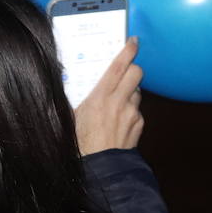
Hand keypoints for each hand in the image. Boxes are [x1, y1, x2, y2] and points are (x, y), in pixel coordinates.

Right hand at [74, 37, 143, 155]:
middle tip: (125, 68)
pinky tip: (119, 120)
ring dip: (130, 91)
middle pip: (136, 73)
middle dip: (133, 67)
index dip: (128, 50)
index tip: (132, 41)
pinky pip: (137, 110)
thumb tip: (76, 83)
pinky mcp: (139, 126)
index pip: (119, 66)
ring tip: (117, 100)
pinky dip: (131, 110)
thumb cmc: (80, 145)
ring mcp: (132, 114)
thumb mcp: (72, 117)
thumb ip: (79, 98)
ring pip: (137, 91)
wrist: (100, 171)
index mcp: (100, 98)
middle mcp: (119, 103)